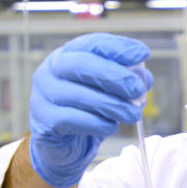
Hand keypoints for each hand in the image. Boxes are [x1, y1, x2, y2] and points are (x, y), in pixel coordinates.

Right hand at [28, 33, 152, 187]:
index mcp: (69, 53)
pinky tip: (111, 127)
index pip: (93, 43)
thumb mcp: (111, 91)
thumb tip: (144, 78)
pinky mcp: (42, 120)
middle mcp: (51, 69)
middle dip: (114, 76)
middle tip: (137, 89)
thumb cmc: (89, 110)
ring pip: (77, 94)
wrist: (66, 144)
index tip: (143, 54)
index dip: (118, 48)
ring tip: (132, 115)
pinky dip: (95, 123)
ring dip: (110, 104)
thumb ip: (127, 81)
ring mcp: (42, 93)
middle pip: (81, 64)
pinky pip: (69, 118)